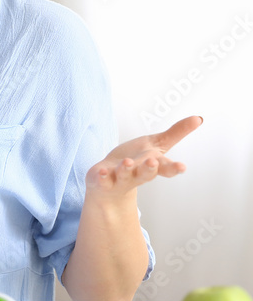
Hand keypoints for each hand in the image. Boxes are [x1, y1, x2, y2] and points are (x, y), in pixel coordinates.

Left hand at [87, 115, 202, 200]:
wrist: (109, 182)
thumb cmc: (136, 161)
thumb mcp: (157, 145)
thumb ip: (176, 133)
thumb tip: (198, 118)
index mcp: (152, 165)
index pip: (165, 167)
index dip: (173, 167)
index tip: (182, 167)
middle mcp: (138, 174)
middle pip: (146, 173)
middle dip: (149, 168)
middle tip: (153, 162)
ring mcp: (120, 179)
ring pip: (124, 175)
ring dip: (125, 170)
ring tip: (126, 162)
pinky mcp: (103, 180)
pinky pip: (102, 179)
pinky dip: (103, 176)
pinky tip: (102, 171)